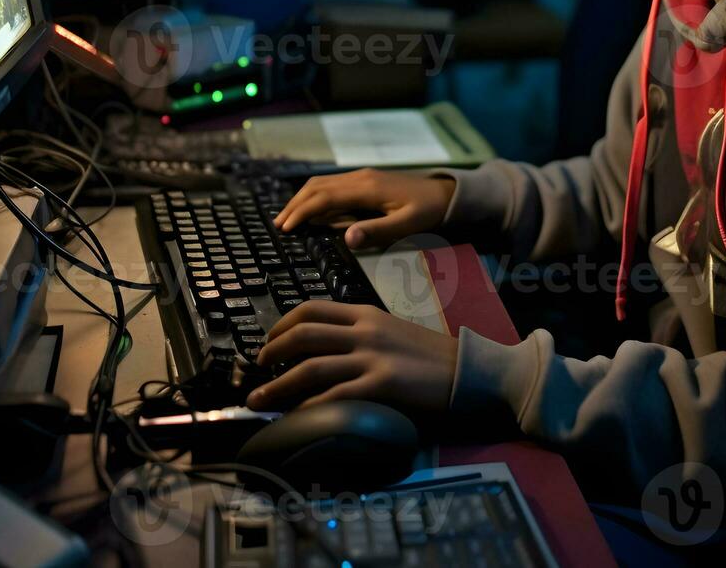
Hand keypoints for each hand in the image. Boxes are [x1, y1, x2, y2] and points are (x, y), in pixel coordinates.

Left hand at [247, 302, 458, 413]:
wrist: (469, 370)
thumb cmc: (431, 355)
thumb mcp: (392, 331)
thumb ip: (361, 333)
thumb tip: (325, 349)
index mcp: (367, 313)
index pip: (312, 309)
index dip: (282, 324)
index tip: (269, 340)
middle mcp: (365, 331)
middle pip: (303, 334)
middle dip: (271, 350)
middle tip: (257, 367)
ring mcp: (372, 358)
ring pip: (310, 367)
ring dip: (277, 384)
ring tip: (257, 398)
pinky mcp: (381, 386)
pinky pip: (334, 396)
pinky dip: (308, 406)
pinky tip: (294, 416)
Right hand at [274, 169, 455, 250]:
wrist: (446, 193)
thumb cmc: (429, 211)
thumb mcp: (408, 225)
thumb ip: (378, 232)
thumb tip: (347, 238)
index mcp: (367, 188)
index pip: (324, 199)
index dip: (302, 212)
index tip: (286, 228)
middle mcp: (360, 177)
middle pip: (317, 187)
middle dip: (295, 205)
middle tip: (278, 225)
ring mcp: (362, 176)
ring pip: (322, 184)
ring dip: (302, 199)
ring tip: (288, 218)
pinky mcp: (365, 179)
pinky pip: (333, 185)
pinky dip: (315, 196)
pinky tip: (312, 210)